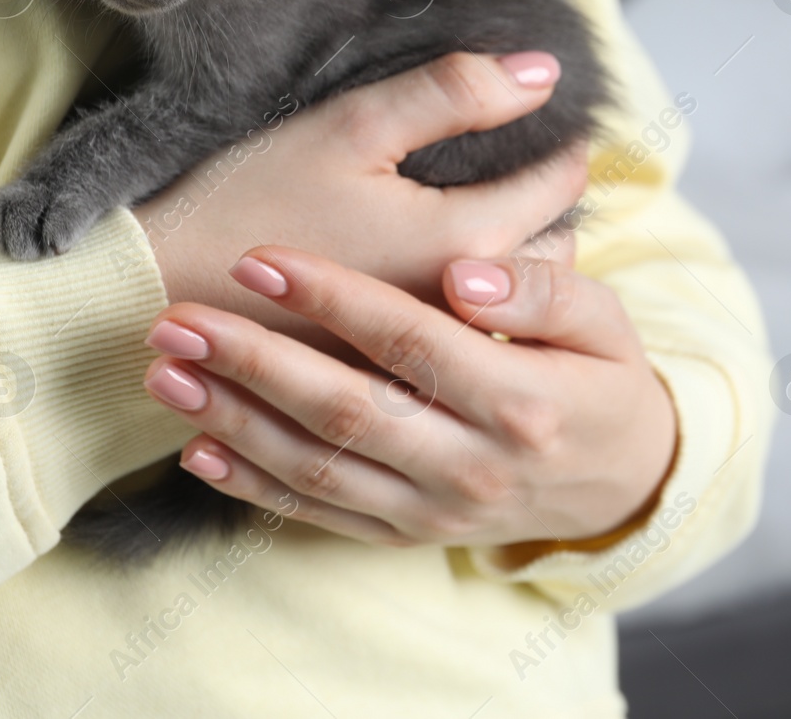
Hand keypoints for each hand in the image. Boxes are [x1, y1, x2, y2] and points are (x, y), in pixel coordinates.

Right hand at [133, 51, 586, 346]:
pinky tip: (447, 280)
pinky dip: (478, 309)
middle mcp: (463, 312)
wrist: (153, 298)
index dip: (564, 142)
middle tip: (528, 165)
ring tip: (494, 217)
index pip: (559, 184)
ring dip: (522, 261)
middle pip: (556, 249)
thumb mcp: (346, 128)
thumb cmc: (245, 201)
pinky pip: (473, 344)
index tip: (557, 120)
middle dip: (552, 205)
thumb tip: (545, 70)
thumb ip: (453, 92)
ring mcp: (432, 357)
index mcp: (461, 241)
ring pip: (519, 305)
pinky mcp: (398, 382)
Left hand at [139, 245, 678, 545]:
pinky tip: (200, 448)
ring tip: (165, 374)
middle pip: (345, 410)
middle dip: (252, 361)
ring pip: (320, 469)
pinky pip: (322, 515)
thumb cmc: (605, 378)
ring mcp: (438, 511)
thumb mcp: (606, 320)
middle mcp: (474, 467)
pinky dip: (255, 486)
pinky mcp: (411, 534)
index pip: (411, 342)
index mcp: (522, 402)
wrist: (625, 481)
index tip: (261, 257)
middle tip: (177, 317)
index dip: (332, 297)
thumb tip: (464, 272)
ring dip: (234, 421)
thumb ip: (543, 289)